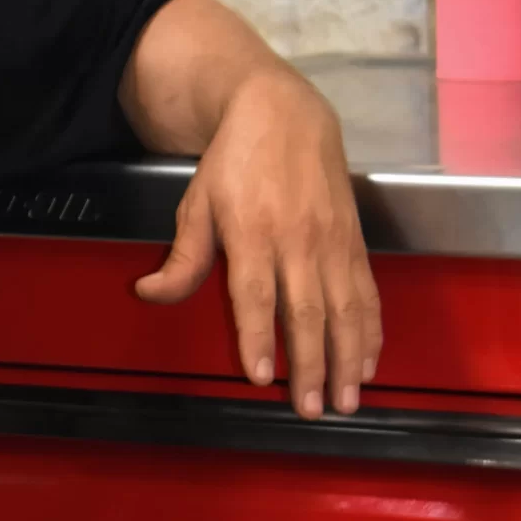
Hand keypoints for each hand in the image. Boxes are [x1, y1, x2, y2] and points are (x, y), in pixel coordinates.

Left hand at [134, 66, 381, 416]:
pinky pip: (367, 292)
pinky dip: (371, 330)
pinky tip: (367, 362)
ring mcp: (331, 241)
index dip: (257, 337)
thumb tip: (149, 292)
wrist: (284, 112)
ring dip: (347, 358)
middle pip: (306, 311)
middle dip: (309, 365)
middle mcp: (297, 239)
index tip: (261, 376)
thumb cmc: (235, 161)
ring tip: (345, 399)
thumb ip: (183, 257)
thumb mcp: (197, 203)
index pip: (255, 295)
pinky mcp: (354, 240)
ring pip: (345, 308)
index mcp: (252, 232)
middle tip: (308, 408)